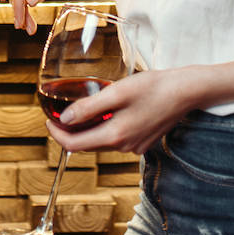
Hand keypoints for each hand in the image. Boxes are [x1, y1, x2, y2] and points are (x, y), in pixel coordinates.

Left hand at [47, 69, 192, 155]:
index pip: (75, 145)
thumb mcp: (117, 93)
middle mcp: (124, 147)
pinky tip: (107, 112)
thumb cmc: (153, 87)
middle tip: (59, 114)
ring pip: (102, 141)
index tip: (48, 119)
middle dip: (70, 132)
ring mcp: (135, 146)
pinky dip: (105, 128)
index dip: (57, 134)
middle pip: (87, 145)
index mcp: (115, 136)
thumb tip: (65, 119)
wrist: (185, 91)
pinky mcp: (143, 141)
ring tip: (80, 110)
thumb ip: (90, 107)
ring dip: (88, 129)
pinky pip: (117, 138)